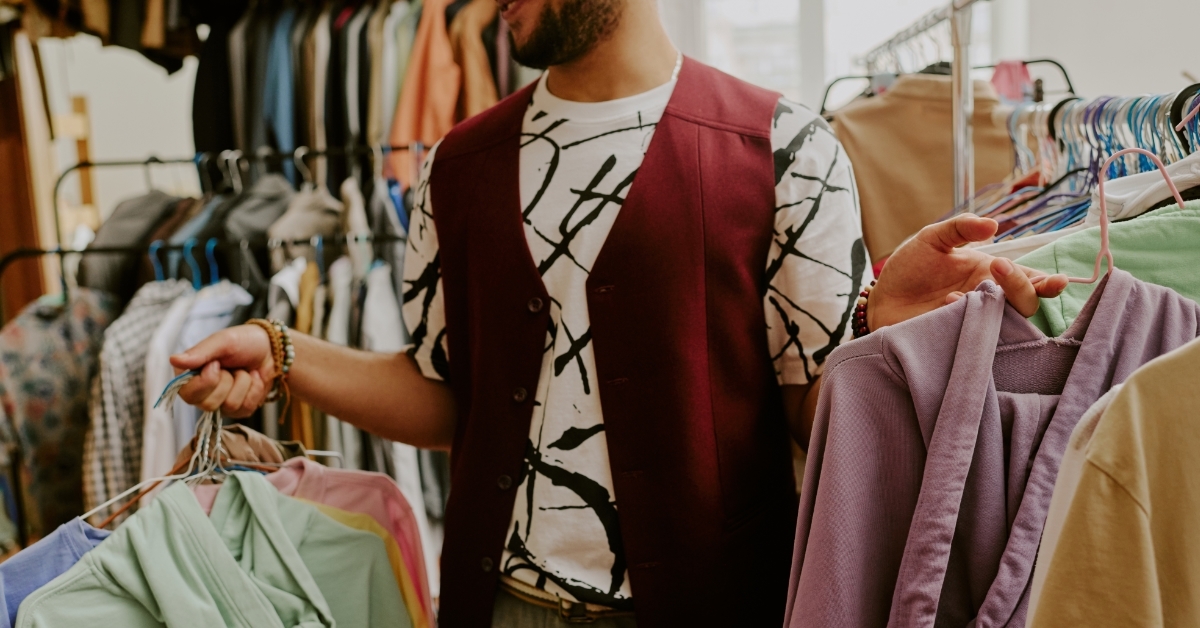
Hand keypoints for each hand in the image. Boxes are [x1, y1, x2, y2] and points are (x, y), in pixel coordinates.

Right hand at [169, 325, 275, 417]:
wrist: (272, 348)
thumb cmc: (244, 341)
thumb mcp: (223, 341)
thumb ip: (200, 352)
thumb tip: (173, 360)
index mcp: (190, 375)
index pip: (187, 393)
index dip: (205, 382)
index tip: (217, 364)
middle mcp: (202, 392)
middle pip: (207, 404)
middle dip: (227, 382)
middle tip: (231, 366)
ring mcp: (221, 402)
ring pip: (229, 406)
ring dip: (242, 383)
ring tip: (243, 370)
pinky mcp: (239, 409)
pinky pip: (245, 408)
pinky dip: (254, 389)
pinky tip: (254, 378)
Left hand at [867, 214, 1069, 330]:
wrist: (881, 298)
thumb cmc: (911, 268)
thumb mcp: (934, 238)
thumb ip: (961, 227)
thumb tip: (993, 224)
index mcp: (990, 275)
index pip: (1029, 281)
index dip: (1048, 283)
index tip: (1057, 281)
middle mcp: (989, 301)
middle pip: (1026, 304)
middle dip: (1022, 287)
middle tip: (998, 267)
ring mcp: (974, 322)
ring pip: (1007, 325)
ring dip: (997, 306)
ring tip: (966, 292)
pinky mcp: (956, 339)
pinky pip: (976, 339)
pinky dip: (969, 322)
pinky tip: (948, 305)